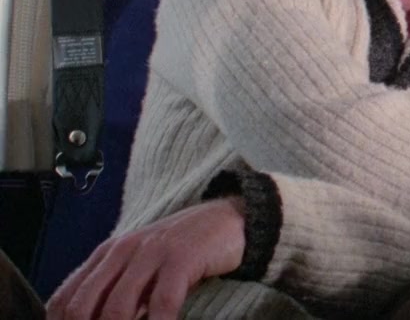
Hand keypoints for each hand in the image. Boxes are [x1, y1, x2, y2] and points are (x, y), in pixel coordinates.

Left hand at [48, 197, 246, 319]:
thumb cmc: (180, 250)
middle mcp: (122, 251)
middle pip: (84, 308)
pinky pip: (162, 303)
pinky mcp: (181, 258)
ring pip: (118, 309)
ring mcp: (151, 253)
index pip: (65, 300)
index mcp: (106, 255)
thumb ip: (117, 292)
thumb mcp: (140, 266)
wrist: (225, 219)